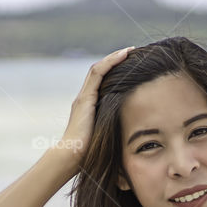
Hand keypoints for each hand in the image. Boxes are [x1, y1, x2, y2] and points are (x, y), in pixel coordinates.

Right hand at [51, 46, 133, 171]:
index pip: (102, 81)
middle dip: (116, 60)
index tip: (132, 65)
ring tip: (130, 50)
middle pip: (100, 71)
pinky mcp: (85, 98)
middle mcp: (84, 98)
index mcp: (89, 107)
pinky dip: (111, 62)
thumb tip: (134, 136)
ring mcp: (84, 97)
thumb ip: (116, 132)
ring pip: (98, 69)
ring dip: (114, 57)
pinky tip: (123, 54)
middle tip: (133, 52)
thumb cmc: (90, 154)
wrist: (72, 157)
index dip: (115, 70)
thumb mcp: (107, 139)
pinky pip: (98, 73)